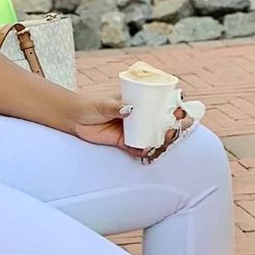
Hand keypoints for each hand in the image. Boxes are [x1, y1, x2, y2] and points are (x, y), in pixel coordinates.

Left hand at [69, 90, 189, 162]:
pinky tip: (145, 153)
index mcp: (138, 101)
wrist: (74, 118)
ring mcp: (132, 130)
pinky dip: (143, 152)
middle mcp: (139, 116)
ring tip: (161, 144)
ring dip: (160, 141)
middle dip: (172, 127)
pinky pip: (137, 149)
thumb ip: (115, 106)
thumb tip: (129, 109)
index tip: (180, 110)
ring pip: (152, 136)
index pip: (161, 102)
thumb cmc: (90, 104)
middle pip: (161, 122)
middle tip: (172, 131)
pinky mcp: (124, 142)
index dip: (174, 106)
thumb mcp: (104, 104)